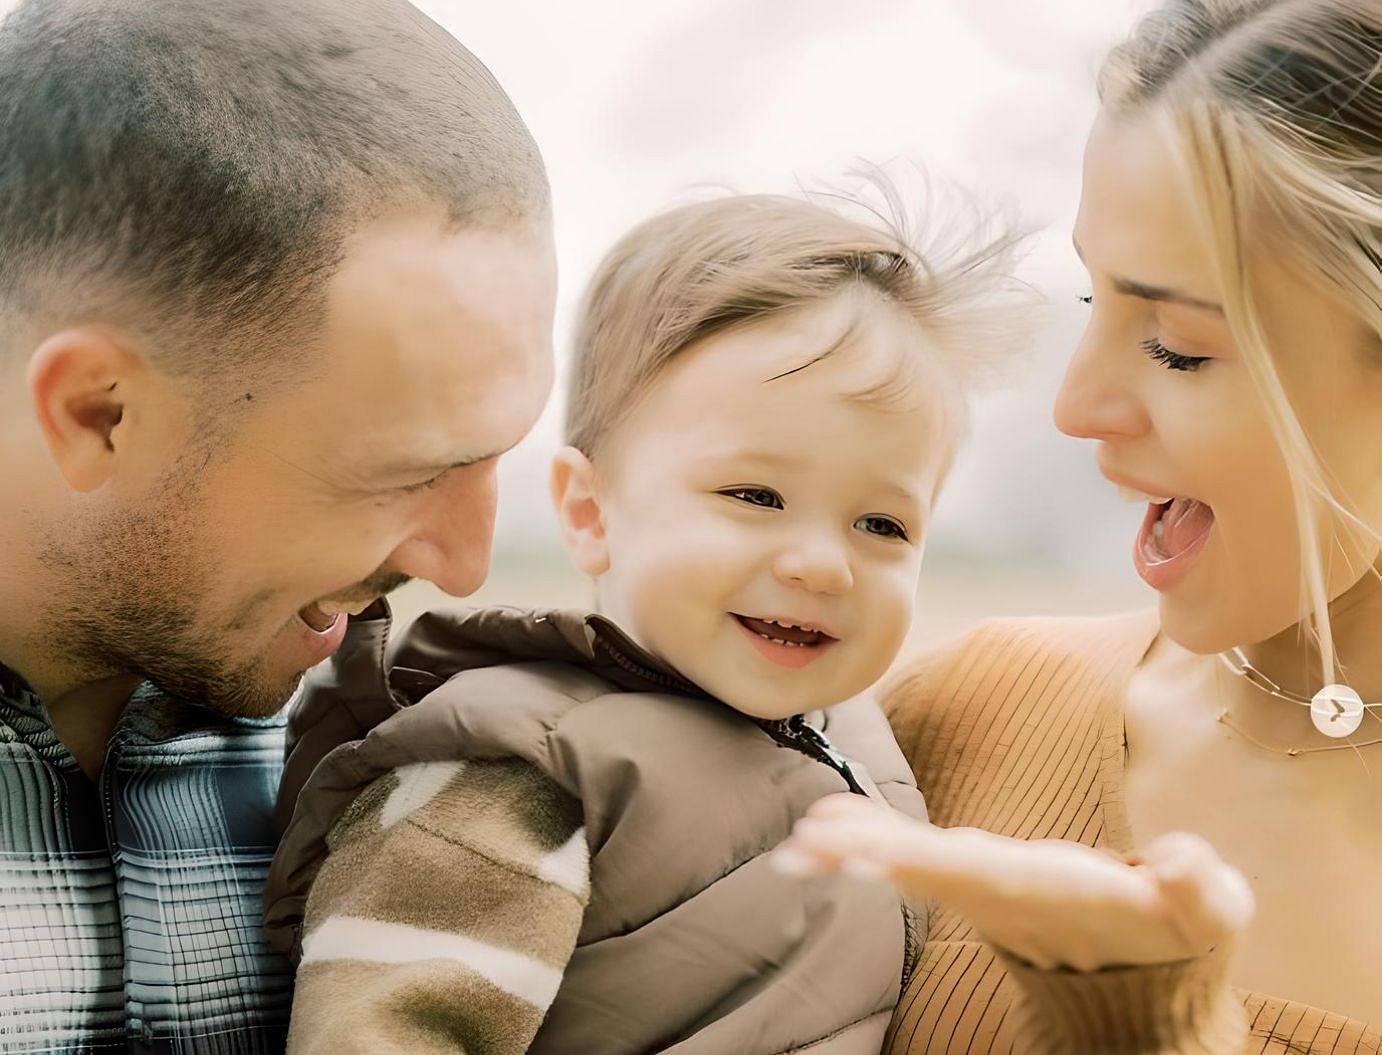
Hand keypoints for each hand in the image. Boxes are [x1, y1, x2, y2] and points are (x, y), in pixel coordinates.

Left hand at [773, 793, 1254, 970]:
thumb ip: (1198, 885)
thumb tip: (1181, 864)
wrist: (1144, 979)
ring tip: (800, 842)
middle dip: (870, 857)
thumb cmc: (1179, 929)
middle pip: (930, 873)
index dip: (931, 864)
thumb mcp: (1209, 908)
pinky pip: (912, 858)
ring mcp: (983, 892)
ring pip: (910, 866)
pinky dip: (868, 839)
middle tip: (806, 848)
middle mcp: (1006, 896)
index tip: (876, 858)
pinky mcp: (973, 882)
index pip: (984, 876)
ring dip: (854, 851)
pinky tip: (824, 823)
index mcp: (1054, 893)